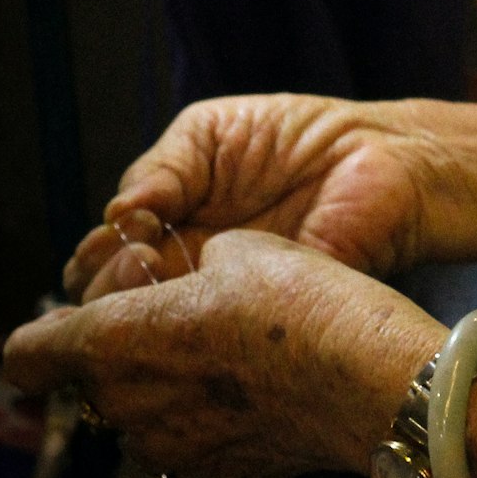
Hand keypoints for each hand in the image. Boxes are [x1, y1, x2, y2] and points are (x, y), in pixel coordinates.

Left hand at [7, 231, 445, 477]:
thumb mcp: (240, 248)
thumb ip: (189, 269)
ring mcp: (170, 450)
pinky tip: (246, 392)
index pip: (33, 354)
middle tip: (170, 322)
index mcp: (120, 339)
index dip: (45, 335)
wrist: (367, 377)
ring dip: (158, 390)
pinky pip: (181, 447)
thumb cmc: (300, 305)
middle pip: (88, 384)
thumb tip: (189, 277)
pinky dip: (199, 422)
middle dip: (115, 356)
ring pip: (135, 417)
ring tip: (218, 357)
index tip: (68, 323)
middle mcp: (130, 405)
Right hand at [64, 92, 476, 303]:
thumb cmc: (298, 136)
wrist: (378, 155)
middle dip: (108, 288)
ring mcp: (223, 304)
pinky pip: (216, 344)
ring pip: (155, 333)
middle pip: (117, 306)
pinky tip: (193, 297)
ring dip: (140, 309)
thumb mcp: (211, 133)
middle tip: (139, 259)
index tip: (119, 236)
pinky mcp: (263, 326)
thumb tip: (117, 213)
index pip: (106, 261)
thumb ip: (162, 167)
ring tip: (157, 271)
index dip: (98, 256)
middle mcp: (188, 274)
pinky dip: (193, 326)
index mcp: (171, 227)